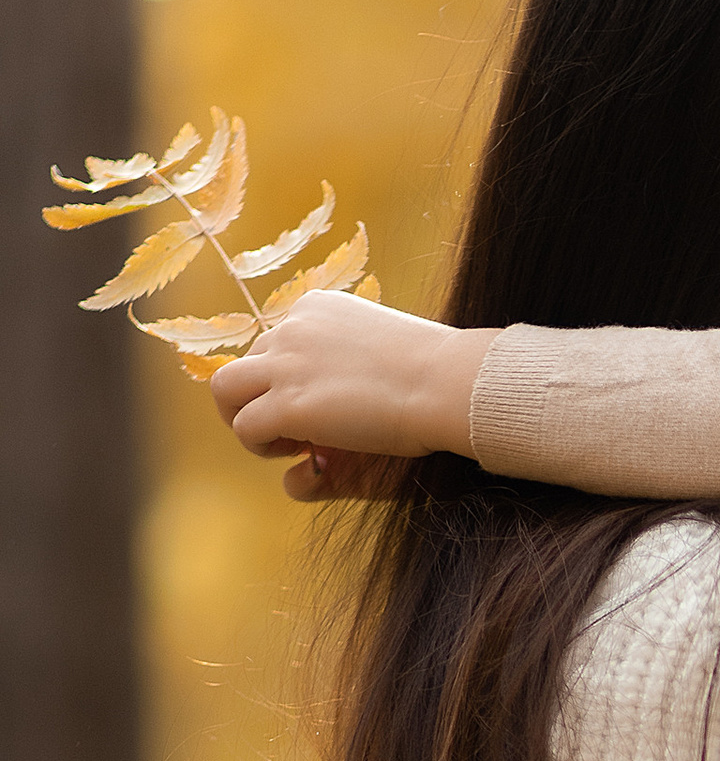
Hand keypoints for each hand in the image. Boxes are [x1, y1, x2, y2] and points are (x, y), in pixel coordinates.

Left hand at [211, 293, 495, 490]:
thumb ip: (357, 364)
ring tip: (280, 442)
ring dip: (245, 417)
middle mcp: (292, 328)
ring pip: (228, 388)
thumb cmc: (440, 373)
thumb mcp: (389, 354)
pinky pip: (246, 427)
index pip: (280, 339)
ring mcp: (285, 365)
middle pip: (251, 362)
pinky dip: (261, 444)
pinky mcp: (288, 405)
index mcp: (318, 308)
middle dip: (267, 397)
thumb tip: (353, 389)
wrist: (449, 383)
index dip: (290, 376)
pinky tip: (295, 453)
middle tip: (299, 430)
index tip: (319, 403)